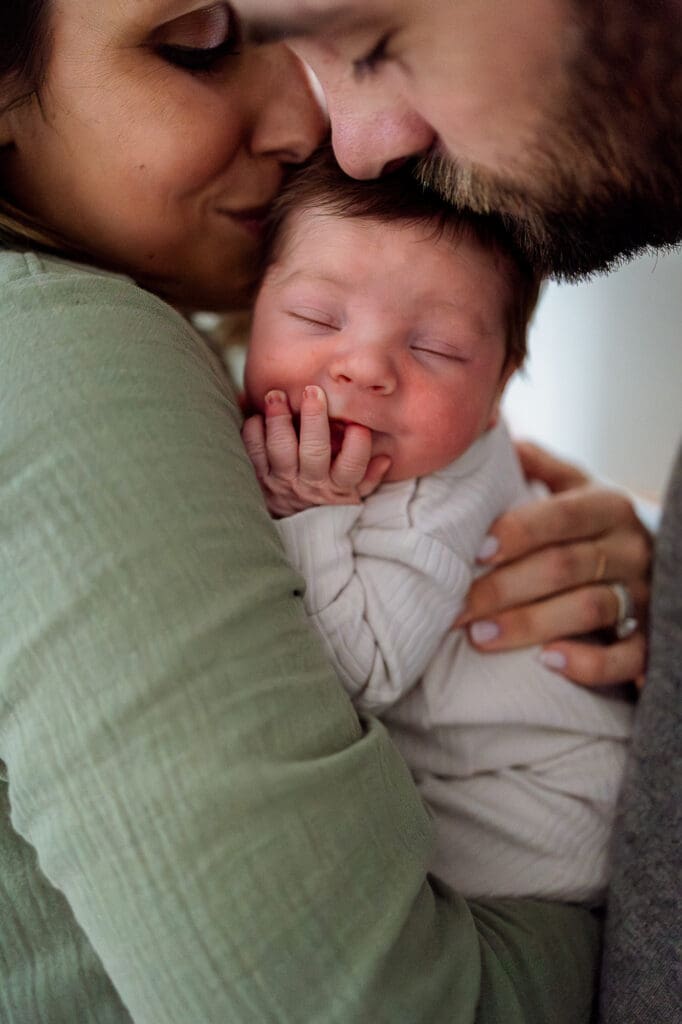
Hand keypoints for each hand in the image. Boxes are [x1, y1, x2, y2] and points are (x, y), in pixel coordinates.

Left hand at [242, 386, 390, 517]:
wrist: (292, 529)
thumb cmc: (327, 503)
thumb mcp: (353, 495)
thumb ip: (369, 476)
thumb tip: (385, 457)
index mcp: (338, 486)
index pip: (352, 468)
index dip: (357, 448)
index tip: (359, 427)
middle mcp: (310, 482)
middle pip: (314, 453)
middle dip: (314, 421)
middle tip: (312, 392)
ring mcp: (283, 480)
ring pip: (280, 451)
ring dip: (278, 422)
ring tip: (276, 396)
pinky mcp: (260, 477)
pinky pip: (254, 454)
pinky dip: (252, 433)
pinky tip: (256, 416)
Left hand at [456, 442, 651, 688]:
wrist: (651, 564)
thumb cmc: (590, 527)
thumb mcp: (573, 489)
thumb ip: (537, 465)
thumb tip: (489, 429)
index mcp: (608, 506)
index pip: (562, 515)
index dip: (519, 532)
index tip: (476, 550)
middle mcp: (630, 548)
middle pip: (565, 566)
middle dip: (503, 589)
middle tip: (456, 609)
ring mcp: (644, 594)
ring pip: (590, 609)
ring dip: (530, 625)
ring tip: (479, 637)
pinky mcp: (649, 638)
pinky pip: (626, 656)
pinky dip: (588, 663)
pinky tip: (547, 663)